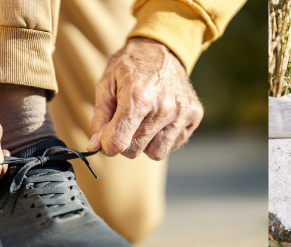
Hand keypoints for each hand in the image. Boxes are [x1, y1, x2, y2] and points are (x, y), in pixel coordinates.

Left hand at [89, 37, 202, 159]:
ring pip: (156, 153)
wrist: (162, 49)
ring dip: (146, 143)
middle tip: (126, 124)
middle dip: (125, 142)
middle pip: (135, 150)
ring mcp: (182, 112)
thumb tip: (95, 146)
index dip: (108, 146)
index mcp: (138, 97)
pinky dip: (164, 137)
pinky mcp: (195, 115)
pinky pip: (174, 144)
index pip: (119, 142)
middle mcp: (163, 108)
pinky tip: (161, 119)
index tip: (107, 140)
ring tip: (144, 122)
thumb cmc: (130, 67)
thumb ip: (100, 118)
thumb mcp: (106, 85)